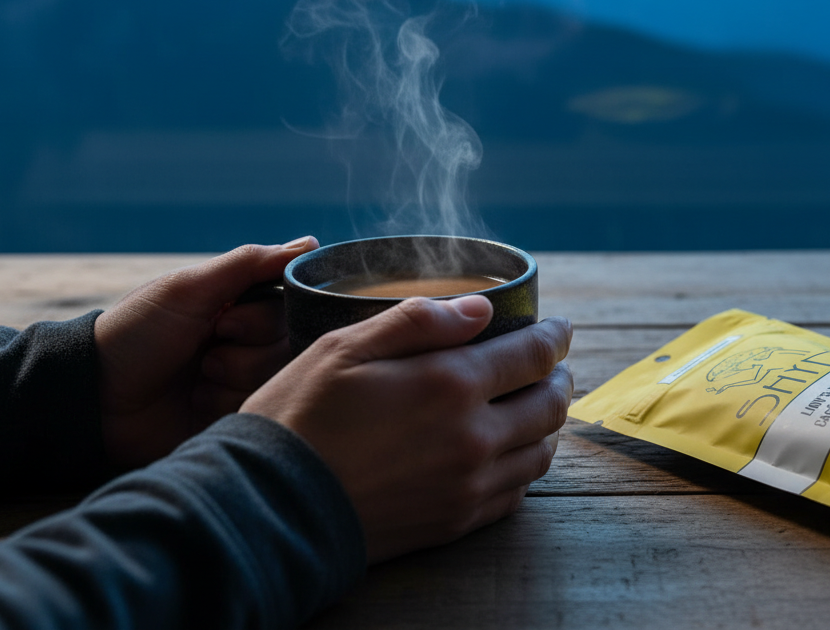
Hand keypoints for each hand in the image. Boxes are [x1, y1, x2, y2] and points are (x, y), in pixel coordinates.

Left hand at [96, 236, 318, 467]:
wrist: (95, 398)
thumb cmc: (136, 334)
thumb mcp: (189, 290)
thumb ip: (250, 263)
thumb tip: (309, 242)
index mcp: (238, 303)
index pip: (288, 303)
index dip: (262, 316)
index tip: (225, 319)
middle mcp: (246, 339)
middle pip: (289, 341)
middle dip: (245, 348)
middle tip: (205, 346)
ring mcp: (242, 378)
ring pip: (278, 376)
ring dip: (234, 376)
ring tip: (197, 377)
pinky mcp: (235, 413)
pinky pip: (262, 407)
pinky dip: (226, 403)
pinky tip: (197, 402)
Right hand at [241, 296, 572, 563]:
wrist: (270, 507)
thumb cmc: (298, 417)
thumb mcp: (344, 347)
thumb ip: (417, 321)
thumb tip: (478, 308)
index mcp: (450, 383)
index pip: (532, 354)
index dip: (553, 336)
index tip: (560, 328)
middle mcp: (473, 436)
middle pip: (548, 404)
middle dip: (558, 378)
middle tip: (553, 366)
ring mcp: (468, 484)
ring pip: (539, 451)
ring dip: (547, 424)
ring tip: (537, 406)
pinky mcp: (455, 521)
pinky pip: (515, 493)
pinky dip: (524, 467)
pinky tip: (511, 454)